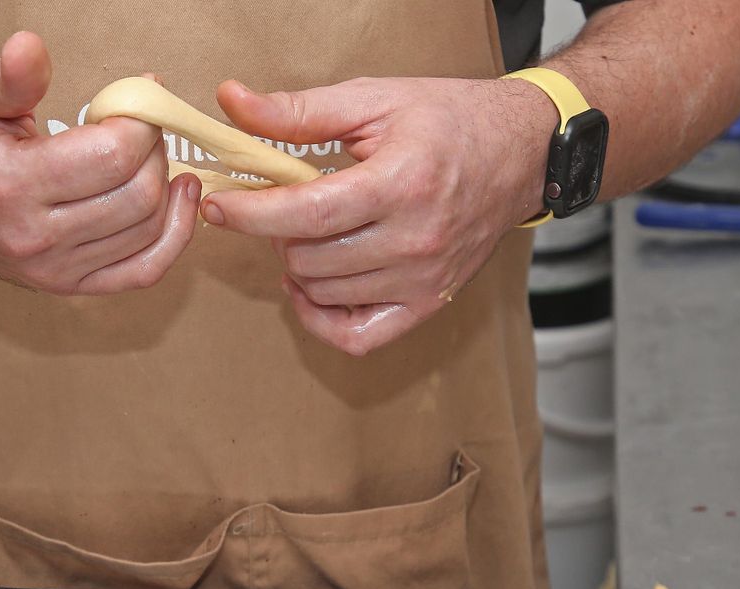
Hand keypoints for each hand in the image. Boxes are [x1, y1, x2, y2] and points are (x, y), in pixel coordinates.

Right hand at [0, 33, 200, 294]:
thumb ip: (9, 75)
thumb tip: (30, 48)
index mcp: (9, 184)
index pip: (112, 155)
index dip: (140, 120)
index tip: (139, 96)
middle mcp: (33, 237)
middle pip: (138, 194)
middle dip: (155, 150)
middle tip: (142, 126)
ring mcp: (53, 270)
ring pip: (147, 230)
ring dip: (166, 186)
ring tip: (152, 154)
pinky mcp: (67, 286)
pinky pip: (143, 271)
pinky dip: (173, 237)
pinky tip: (179, 199)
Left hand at [201, 77, 556, 354]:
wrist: (520, 153)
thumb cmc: (447, 120)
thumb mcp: (373, 100)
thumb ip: (297, 111)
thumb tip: (232, 102)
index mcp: (400, 183)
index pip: (304, 214)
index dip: (249, 214)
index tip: (219, 205)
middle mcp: (415, 239)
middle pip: (306, 258)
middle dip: (278, 232)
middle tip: (286, 204)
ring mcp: (424, 280)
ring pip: (323, 292)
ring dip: (299, 265)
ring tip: (310, 231)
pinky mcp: (429, 304)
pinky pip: (355, 337)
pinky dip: (321, 318)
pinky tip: (313, 285)